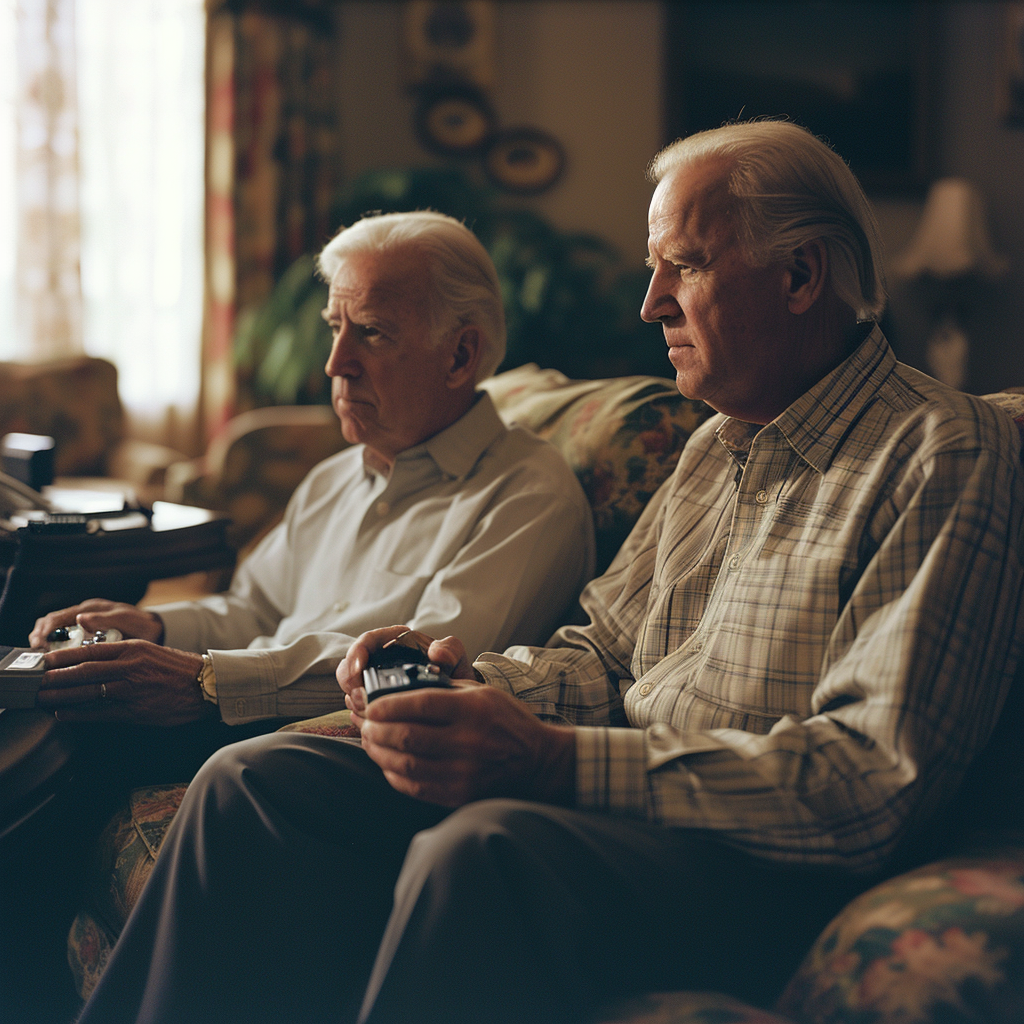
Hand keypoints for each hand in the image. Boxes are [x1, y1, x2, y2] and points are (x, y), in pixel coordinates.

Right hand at [30, 599, 163, 648]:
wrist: (153, 629)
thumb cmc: (143, 627)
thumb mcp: (130, 622)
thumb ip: (108, 620)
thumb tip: (81, 619)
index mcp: (94, 609)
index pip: (60, 615)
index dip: (45, 630)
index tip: (39, 645)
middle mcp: (85, 612)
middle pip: (50, 621)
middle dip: (39, 636)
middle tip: (36, 655)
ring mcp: (82, 621)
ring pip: (52, 626)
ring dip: (42, 640)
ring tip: (40, 656)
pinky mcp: (83, 630)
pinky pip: (60, 634)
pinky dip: (51, 643)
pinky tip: (51, 656)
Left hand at [37, 641, 209, 725]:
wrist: (207, 685)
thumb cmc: (179, 670)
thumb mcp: (150, 653)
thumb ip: (124, 656)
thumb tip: (95, 661)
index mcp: (133, 649)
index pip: (90, 651)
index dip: (64, 657)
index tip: (46, 660)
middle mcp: (130, 667)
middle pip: (84, 672)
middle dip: (57, 678)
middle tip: (38, 682)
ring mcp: (133, 689)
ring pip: (89, 692)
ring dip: (62, 696)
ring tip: (44, 698)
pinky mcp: (136, 710)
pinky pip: (101, 712)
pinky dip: (79, 713)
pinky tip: (64, 713)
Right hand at [337, 627, 480, 716]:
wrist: (456, 698)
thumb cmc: (452, 672)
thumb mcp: (454, 657)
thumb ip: (450, 650)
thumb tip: (437, 653)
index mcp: (396, 643)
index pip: (368, 641)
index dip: (358, 652)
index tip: (359, 667)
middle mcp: (381, 660)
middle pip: (351, 665)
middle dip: (349, 680)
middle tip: (357, 696)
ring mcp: (376, 682)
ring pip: (351, 687)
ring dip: (353, 699)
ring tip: (363, 710)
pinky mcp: (376, 702)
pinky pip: (359, 707)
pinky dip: (361, 714)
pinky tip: (368, 722)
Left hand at [356, 683, 575, 807]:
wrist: (537, 762)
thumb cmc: (507, 721)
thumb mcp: (483, 692)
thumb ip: (445, 689)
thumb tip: (400, 688)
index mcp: (473, 709)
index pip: (420, 705)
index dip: (388, 705)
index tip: (371, 704)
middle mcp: (468, 741)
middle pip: (407, 737)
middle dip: (377, 730)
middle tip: (365, 724)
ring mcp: (464, 772)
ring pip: (406, 765)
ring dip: (380, 753)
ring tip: (370, 742)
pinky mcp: (459, 794)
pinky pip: (415, 787)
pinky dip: (395, 775)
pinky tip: (388, 764)